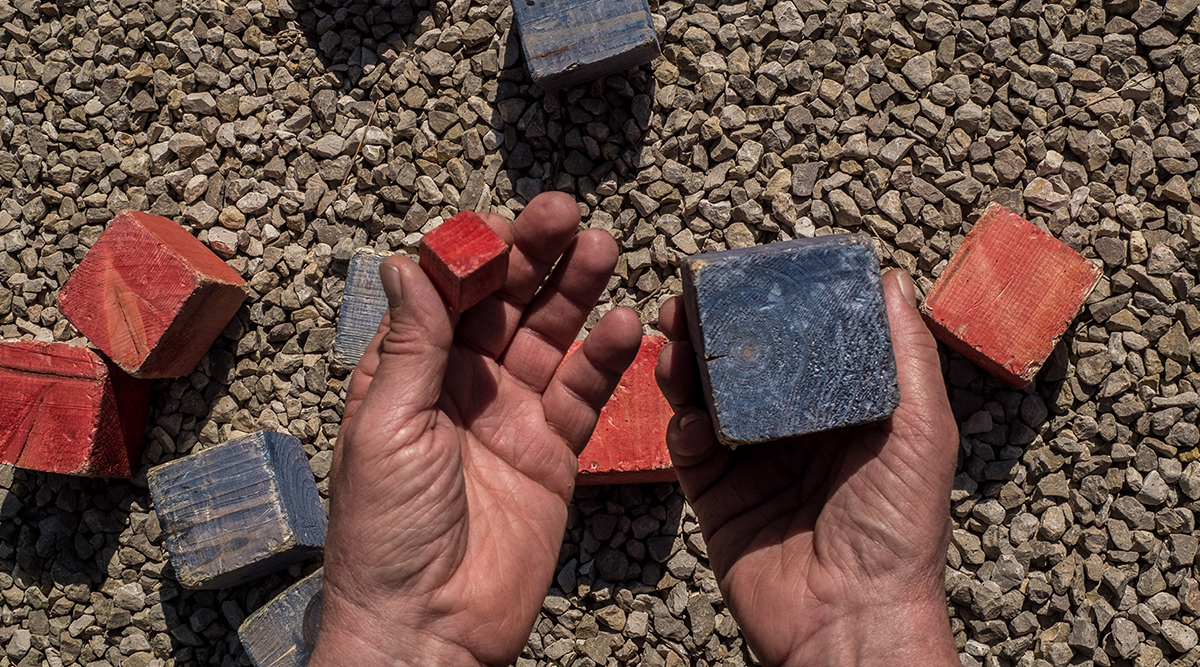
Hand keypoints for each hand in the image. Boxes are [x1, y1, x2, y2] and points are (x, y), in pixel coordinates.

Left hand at [311, 193, 642, 666]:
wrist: (429, 626)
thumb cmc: (386, 532)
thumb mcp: (388, 426)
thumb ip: (413, 345)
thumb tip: (409, 263)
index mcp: (408, 375)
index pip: (447, 295)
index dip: (477, 255)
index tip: (507, 223)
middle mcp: (461, 387)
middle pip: (504, 306)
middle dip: (535, 258)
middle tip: (568, 216)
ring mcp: (510, 418)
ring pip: (548, 339)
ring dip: (575, 293)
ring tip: (602, 248)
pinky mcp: (552, 453)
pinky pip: (582, 394)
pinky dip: (603, 360)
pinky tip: (622, 325)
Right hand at [655, 269, 959, 666]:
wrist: (852, 621)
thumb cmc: (900, 530)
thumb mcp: (921, 431)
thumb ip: (905, 355)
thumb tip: (890, 280)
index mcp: (842, 411)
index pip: (798, 346)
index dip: (769, 309)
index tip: (743, 276)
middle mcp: (794, 432)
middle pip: (743, 366)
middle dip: (713, 330)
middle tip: (687, 301)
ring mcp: (752, 465)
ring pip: (706, 400)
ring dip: (686, 367)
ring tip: (675, 342)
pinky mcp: (717, 499)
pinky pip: (689, 450)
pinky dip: (683, 427)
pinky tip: (690, 421)